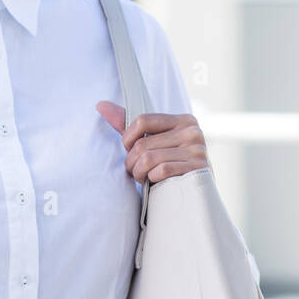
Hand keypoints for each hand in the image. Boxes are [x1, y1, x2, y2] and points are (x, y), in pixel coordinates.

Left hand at [95, 102, 209, 183]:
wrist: (194, 193)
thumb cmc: (169, 164)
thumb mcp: (152, 141)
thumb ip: (128, 124)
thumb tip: (101, 105)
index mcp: (183, 120)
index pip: (142, 120)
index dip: (127, 138)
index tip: (129, 150)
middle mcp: (193, 132)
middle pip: (142, 143)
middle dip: (131, 161)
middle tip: (134, 170)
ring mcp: (197, 151)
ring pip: (148, 159)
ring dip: (138, 172)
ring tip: (142, 177)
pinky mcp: (196, 170)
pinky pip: (161, 171)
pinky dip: (152, 178)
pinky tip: (155, 181)